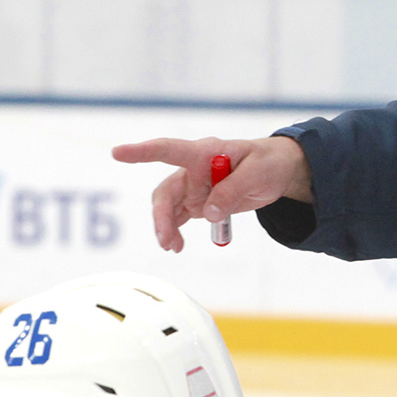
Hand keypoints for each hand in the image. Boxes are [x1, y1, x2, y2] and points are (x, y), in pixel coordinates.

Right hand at [110, 136, 312, 252]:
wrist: (278, 172)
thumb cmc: (268, 163)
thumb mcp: (258, 174)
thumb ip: (232, 191)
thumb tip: (209, 212)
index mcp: (206, 152)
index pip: (169, 150)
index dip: (143, 151)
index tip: (118, 153)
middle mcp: (194, 168)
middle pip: (166, 190)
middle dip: (161, 215)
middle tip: (166, 239)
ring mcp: (194, 186)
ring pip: (168, 207)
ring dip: (166, 227)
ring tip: (173, 246)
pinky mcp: (198, 202)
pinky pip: (178, 217)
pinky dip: (174, 232)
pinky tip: (177, 245)